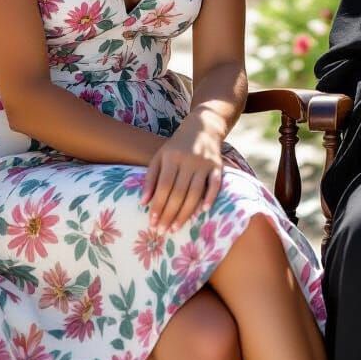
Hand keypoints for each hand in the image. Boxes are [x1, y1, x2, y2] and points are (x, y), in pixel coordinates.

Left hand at [141, 110, 223, 234]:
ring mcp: (204, 163)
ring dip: (185, 213)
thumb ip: (150, 178)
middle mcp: (189, 160)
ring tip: (176, 228)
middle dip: (169, 214)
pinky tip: (202, 212)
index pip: (164, 186)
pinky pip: (215, 184)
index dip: (158, 206)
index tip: (152, 223)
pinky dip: (210, 198)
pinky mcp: (217, 165)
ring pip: (195, 193)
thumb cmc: (176, 147)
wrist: (203, 127)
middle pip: (179, 193)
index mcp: (172, 157)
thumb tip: (143, 203)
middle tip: (162, 232)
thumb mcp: (160, 157)